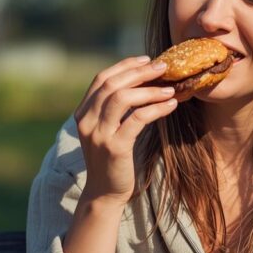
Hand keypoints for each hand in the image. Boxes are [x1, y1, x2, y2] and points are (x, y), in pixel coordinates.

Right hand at [73, 55, 176, 203]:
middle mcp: (86, 121)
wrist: (105, 193)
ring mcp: (98, 134)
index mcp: (82, 113)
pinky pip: (137, 119)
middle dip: (140, 72)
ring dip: (149, 90)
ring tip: (170, 89)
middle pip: (112, 85)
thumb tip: (142, 81)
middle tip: (163, 68)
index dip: (124, 66)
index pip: (101, 79)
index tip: (147, 60)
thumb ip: (115, 109)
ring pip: (122, 98)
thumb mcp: (108, 130)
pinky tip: (170, 106)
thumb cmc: (112, 159)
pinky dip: (156, 108)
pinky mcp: (114, 147)